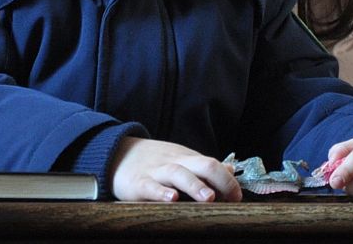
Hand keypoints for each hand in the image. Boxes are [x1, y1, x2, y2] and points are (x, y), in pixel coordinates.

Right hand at [109, 137, 241, 203]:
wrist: (115, 153)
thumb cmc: (154, 161)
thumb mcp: (180, 159)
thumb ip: (204, 167)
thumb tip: (231, 169)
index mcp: (186, 158)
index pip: (212, 164)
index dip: (227, 180)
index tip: (237, 196)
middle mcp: (174, 162)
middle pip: (201, 164)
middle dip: (218, 179)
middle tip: (231, 196)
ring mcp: (156, 172)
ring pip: (178, 174)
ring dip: (195, 185)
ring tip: (209, 198)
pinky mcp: (138, 183)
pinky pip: (150, 186)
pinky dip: (161, 192)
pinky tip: (171, 199)